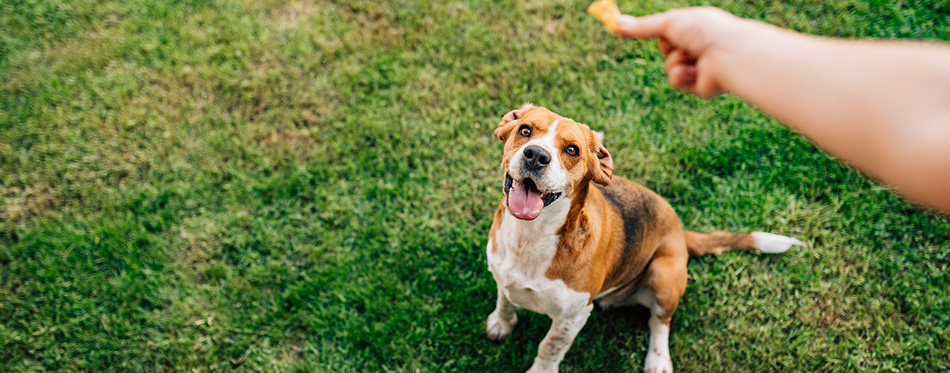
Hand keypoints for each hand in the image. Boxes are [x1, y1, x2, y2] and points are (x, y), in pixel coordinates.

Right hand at [614, 7, 746, 97]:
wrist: (727, 54)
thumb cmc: (704, 31)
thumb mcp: (668, 24)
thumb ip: (642, 27)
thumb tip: (615, 23)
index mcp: (697, 28)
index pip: (670, 33)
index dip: (662, 33)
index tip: (639, 32)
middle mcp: (700, 47)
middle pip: (668, 51)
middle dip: (670, 48)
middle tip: (682, 43)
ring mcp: (701, 67)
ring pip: (670, 68)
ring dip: (676, 62)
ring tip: (693, 57)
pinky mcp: (701, 86)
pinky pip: (678, 82)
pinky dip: (682, 76)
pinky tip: (696, 71)